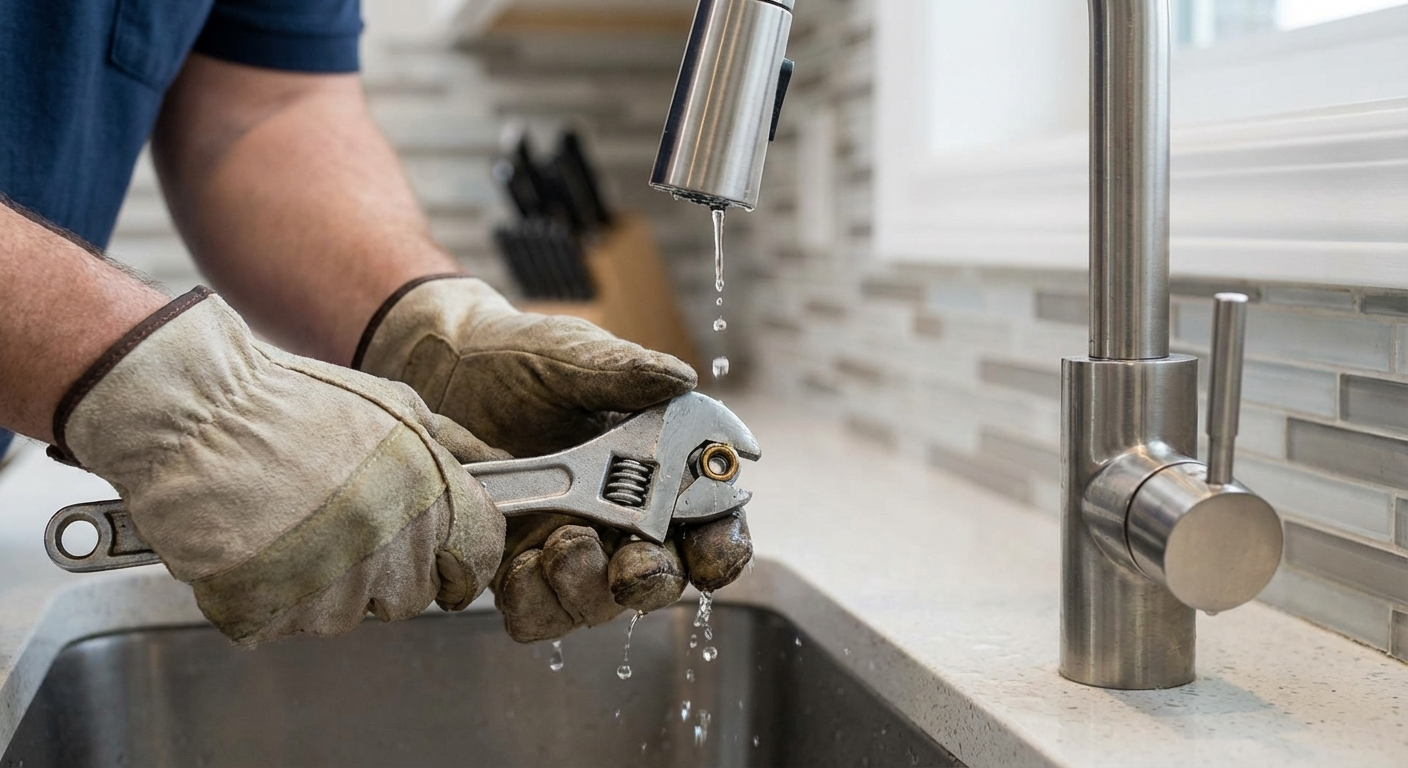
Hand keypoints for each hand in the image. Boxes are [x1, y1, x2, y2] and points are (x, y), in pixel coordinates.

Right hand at [54, 288, 506, 645]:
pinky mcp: (268, 612)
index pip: (479, 560)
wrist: (194, 414)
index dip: (464, 563)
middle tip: (343, 527)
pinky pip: (284, 621)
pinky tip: (255, 544)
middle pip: (412, 596)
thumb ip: (449, 444)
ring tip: (289, 524)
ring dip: (326, 583)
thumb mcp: (392, 404)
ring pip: (346, 614)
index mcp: (429, 499)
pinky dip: (270, 595)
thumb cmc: (290, 402)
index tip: (448, 566)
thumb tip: (493, 463)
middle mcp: (388, 548)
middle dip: (388, 572)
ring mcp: (327, 587)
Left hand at [355, 276, 753, 641]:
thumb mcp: (570, 356)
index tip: (710, 553)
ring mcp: (566, 548)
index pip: (708, 524)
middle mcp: (619, 520)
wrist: (437, 368)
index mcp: (656, 471)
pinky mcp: (511, 566)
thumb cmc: (518, 358)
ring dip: (587, 588)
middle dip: (652, 580)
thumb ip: (624, 372)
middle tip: (632, 567)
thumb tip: (682, 378)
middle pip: (660, 577)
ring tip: (561, 543)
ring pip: (596, 604)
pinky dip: (531, 600)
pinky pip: (533, 613)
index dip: (720, 547)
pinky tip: (516, 565)